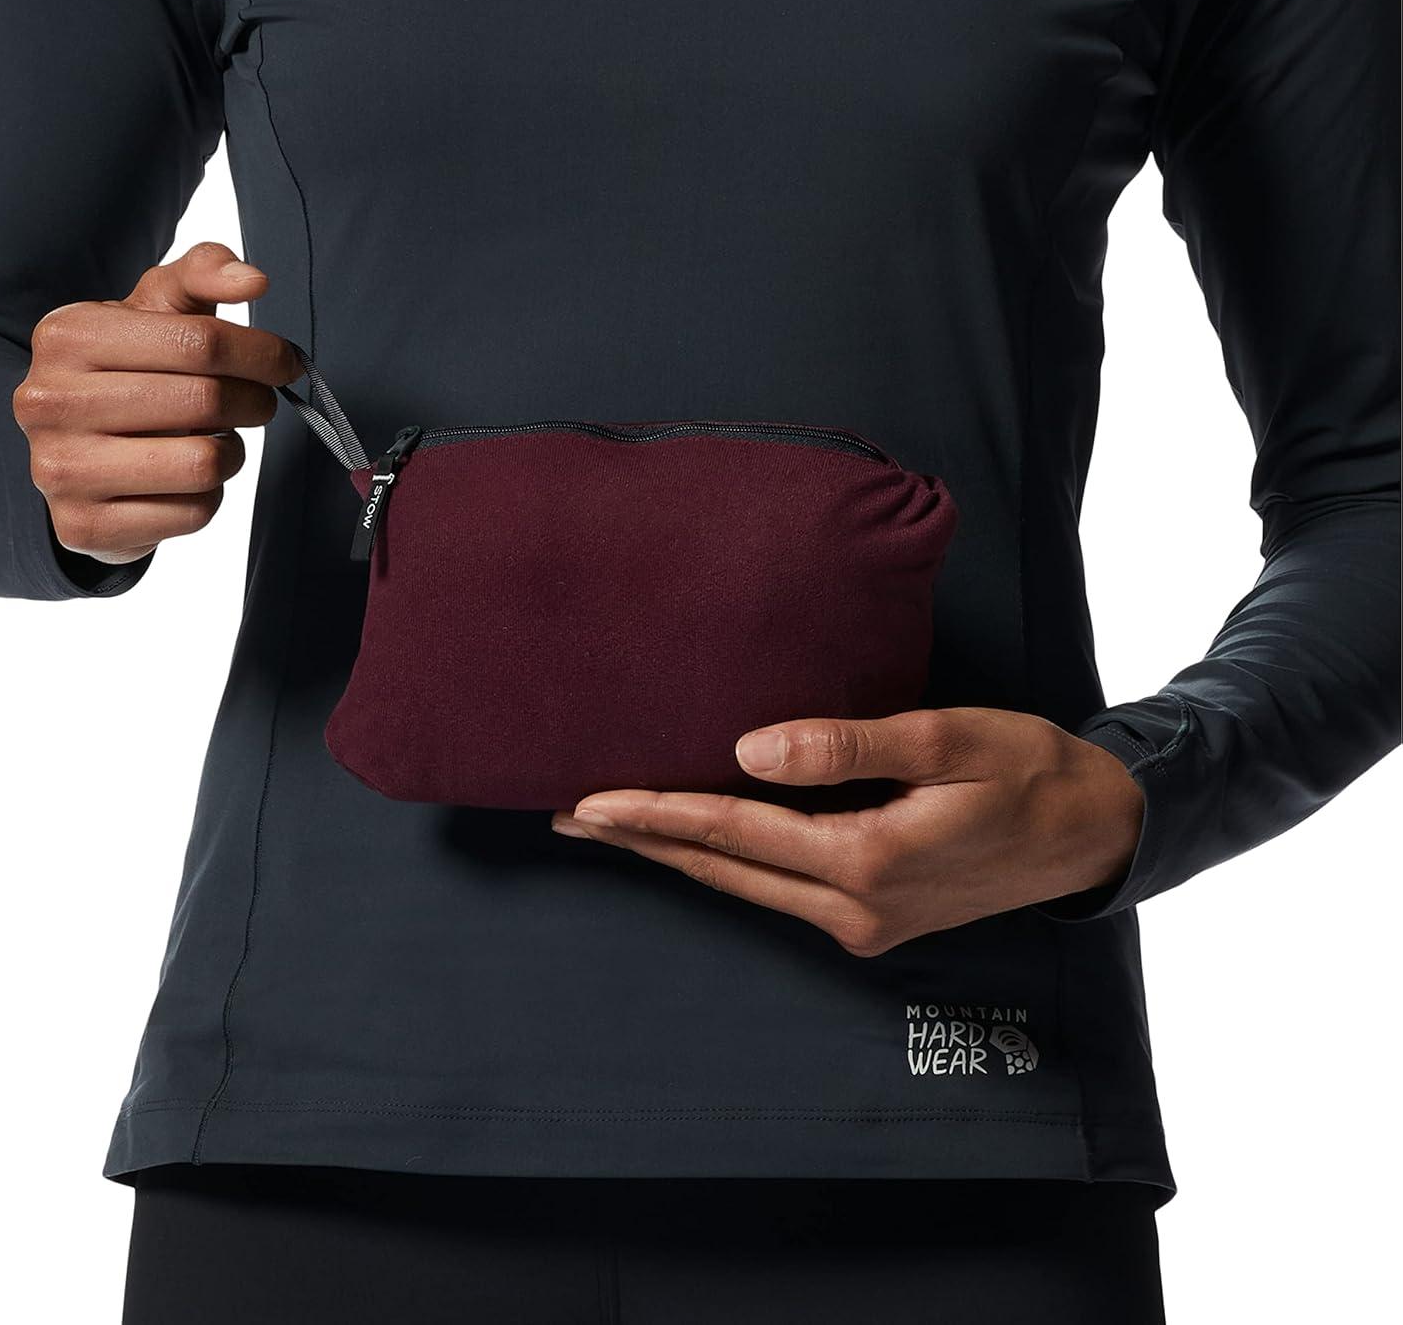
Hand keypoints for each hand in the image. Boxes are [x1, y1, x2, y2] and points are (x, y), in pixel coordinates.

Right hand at [12, 242, 299, 564]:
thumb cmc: (127, 369)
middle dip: (253, 402)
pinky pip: (191, 513)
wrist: (76, 449)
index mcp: (68, 336)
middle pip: (207, 402)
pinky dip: (207, 497)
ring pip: (203, 464)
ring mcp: (59, 468)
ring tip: (216, 440)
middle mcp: (50, 401)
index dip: (262, 354)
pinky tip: (184, 479)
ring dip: (231, 453)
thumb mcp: (155, 310)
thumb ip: (203, 275)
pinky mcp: (83, 523)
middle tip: (256, 403)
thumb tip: (253, 279)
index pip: (201, 342)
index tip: (285, 362)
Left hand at [550, 708, 1144, 955]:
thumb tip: (748, 750)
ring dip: (680, 854)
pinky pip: (780, 890)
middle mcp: (856, 908)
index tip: (589, 802)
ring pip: (747, 887)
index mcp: (869, 861)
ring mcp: (865, 924)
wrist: (1093, 834)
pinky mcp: (875, 920)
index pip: (736, 831)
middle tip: (570, 817)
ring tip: (616, 825)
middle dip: (644, 842)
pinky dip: (730, 863)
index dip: (657, 813)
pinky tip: (702, 839)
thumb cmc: (1028, 771)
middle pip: (724, 871)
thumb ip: (847, 745)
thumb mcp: (947, 740)